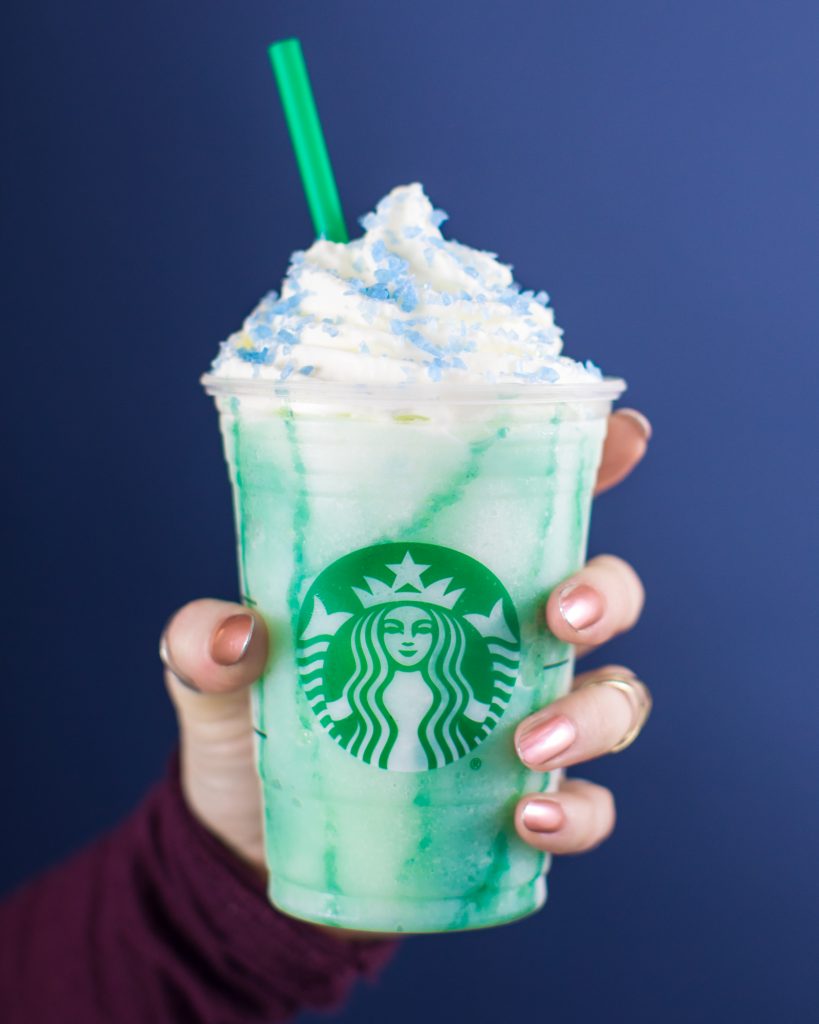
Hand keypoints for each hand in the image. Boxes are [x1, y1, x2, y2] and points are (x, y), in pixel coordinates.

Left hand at [160, 407, 650, 909]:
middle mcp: (506, 640)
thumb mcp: (217, 673)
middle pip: (606, 594)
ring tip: (526, 744)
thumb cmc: (258, 722)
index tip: (625, 436)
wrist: (259, 838)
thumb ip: (205, 640)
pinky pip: (588, 804)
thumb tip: (243, 630)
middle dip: (606, 592)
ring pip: (618, 696)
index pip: (539, 505)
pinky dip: (577, 813)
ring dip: (594, 713)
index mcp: (454, 580)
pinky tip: (526, 819)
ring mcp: (526, 718)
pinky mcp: (523, 800)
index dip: (596, 461)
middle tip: (559, 613)